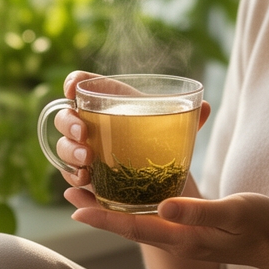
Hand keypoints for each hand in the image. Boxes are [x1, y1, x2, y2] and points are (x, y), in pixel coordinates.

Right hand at [54, 70, 211, 189]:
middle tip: (83, 134)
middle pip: (65, 116)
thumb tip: (204, 107)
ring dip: (70, 153)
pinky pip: (71, 177)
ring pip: (63, 148)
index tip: (73, 88)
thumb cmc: (161, 139)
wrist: (161, 176)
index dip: (74, 82)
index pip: (82, 83)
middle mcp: (91, 123)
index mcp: (109, 100)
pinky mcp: (86, 176)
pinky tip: (82, 186)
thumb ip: (187, 117)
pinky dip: (73, 182)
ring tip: (86, 162)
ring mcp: (84, 150)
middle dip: (69, 122)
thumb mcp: (174, 127)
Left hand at [64, 187, 268, 268]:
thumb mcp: (233, 211)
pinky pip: (150, 220)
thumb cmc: (258, 224)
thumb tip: (163, 206)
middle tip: (69, 191)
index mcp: (183, 237)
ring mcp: (181, 237)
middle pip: (127, 227)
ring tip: (86, 190)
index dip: (103, 219)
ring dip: (109, 209)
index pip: (134, 228)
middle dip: (97, 212)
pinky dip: (130, 208)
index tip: (75, 208)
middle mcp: (176, 239)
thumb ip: (199, 211)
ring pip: (136, 223)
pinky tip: (124, 194)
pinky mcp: (186, 229)